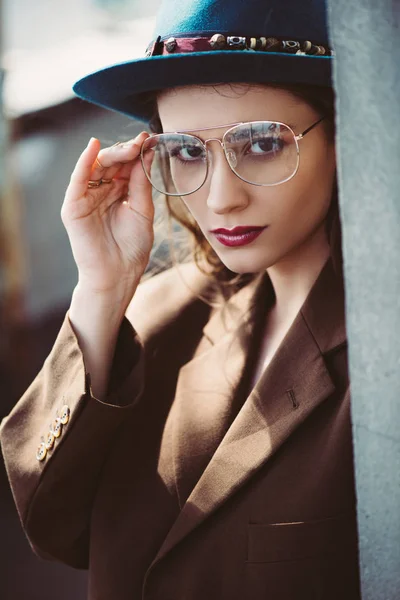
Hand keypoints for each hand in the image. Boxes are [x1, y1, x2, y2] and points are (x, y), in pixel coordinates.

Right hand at [61, 133, 154, 298]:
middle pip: (111, 163)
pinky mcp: (73, 206)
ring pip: (96, 166)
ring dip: (112, 153)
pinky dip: (84, 161)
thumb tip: (146, 153)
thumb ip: (141, 183)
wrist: (118, 275)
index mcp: (119, 192)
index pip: (126, 166)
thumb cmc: (132, 248)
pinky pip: (78, 179)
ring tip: (129, 147)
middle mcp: (101, 191)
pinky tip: (94, 146)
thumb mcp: (142, 210)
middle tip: (142, 142)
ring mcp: (86, 197)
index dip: (137, 153)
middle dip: (126, 151)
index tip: (151, 140)